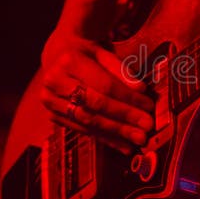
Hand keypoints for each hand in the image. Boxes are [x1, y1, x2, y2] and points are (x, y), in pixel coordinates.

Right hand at [40, 30, 154, 153]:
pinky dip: (106, 139)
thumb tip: (141, 89)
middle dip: (125, 117)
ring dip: (117, 133)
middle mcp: (55, 82)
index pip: (104, 85)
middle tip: (147, 126)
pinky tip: (124, 145)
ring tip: (139, 139)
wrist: (56, 55)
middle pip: (96, 105)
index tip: (148, 106)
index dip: (128, 97)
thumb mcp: (103, 53)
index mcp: (69, 61)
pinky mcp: (53, 116)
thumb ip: (121, 70)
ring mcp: (51, 101)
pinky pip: (83, 130)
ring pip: (89, 121)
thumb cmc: (86, 53)